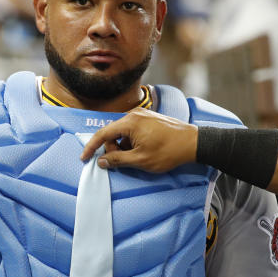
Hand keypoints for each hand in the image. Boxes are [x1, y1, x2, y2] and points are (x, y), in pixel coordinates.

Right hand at [80, 108, 197, 172]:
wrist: (193, 143)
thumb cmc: (168, 151)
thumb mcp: (140, 160)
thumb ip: (117, 160)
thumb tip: (101, 161)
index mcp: (130, 122)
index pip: (103, 134)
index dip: (91, 147)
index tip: (84, 158)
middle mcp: (134, 114)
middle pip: (113, 133)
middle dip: (114, 149)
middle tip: (124, 162)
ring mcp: (142, 115)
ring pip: (123, 133)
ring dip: (124, 146)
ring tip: (139, 156)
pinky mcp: (149, 118)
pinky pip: (132, 130)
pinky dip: (132, 142)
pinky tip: (143, 150)